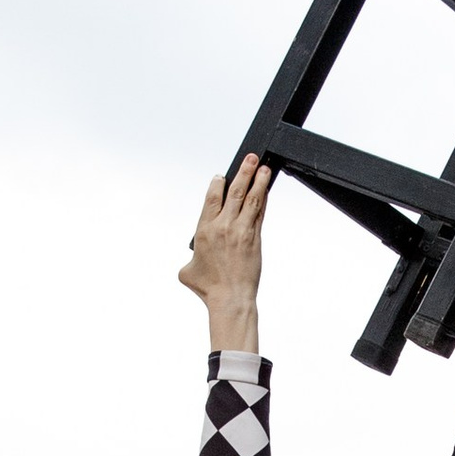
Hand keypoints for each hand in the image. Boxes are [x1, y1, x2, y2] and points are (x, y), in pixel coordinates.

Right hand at [179, 154, 271, 330]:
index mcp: (205, 230)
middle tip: (250, 158)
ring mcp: (241, 230)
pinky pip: (260, 213)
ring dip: (258, 180)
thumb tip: (193, 260)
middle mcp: (223, 226)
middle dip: (243, 172)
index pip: (212, 198)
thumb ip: (190, 260)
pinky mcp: (255, 238)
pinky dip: (263, 199)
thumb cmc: (208, 288)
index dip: (217, 184)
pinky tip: (266, 189)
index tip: (222, 176)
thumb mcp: (188, 272)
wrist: (230, 297)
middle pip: (234, 192)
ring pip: (251, 199)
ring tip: (263, 166)